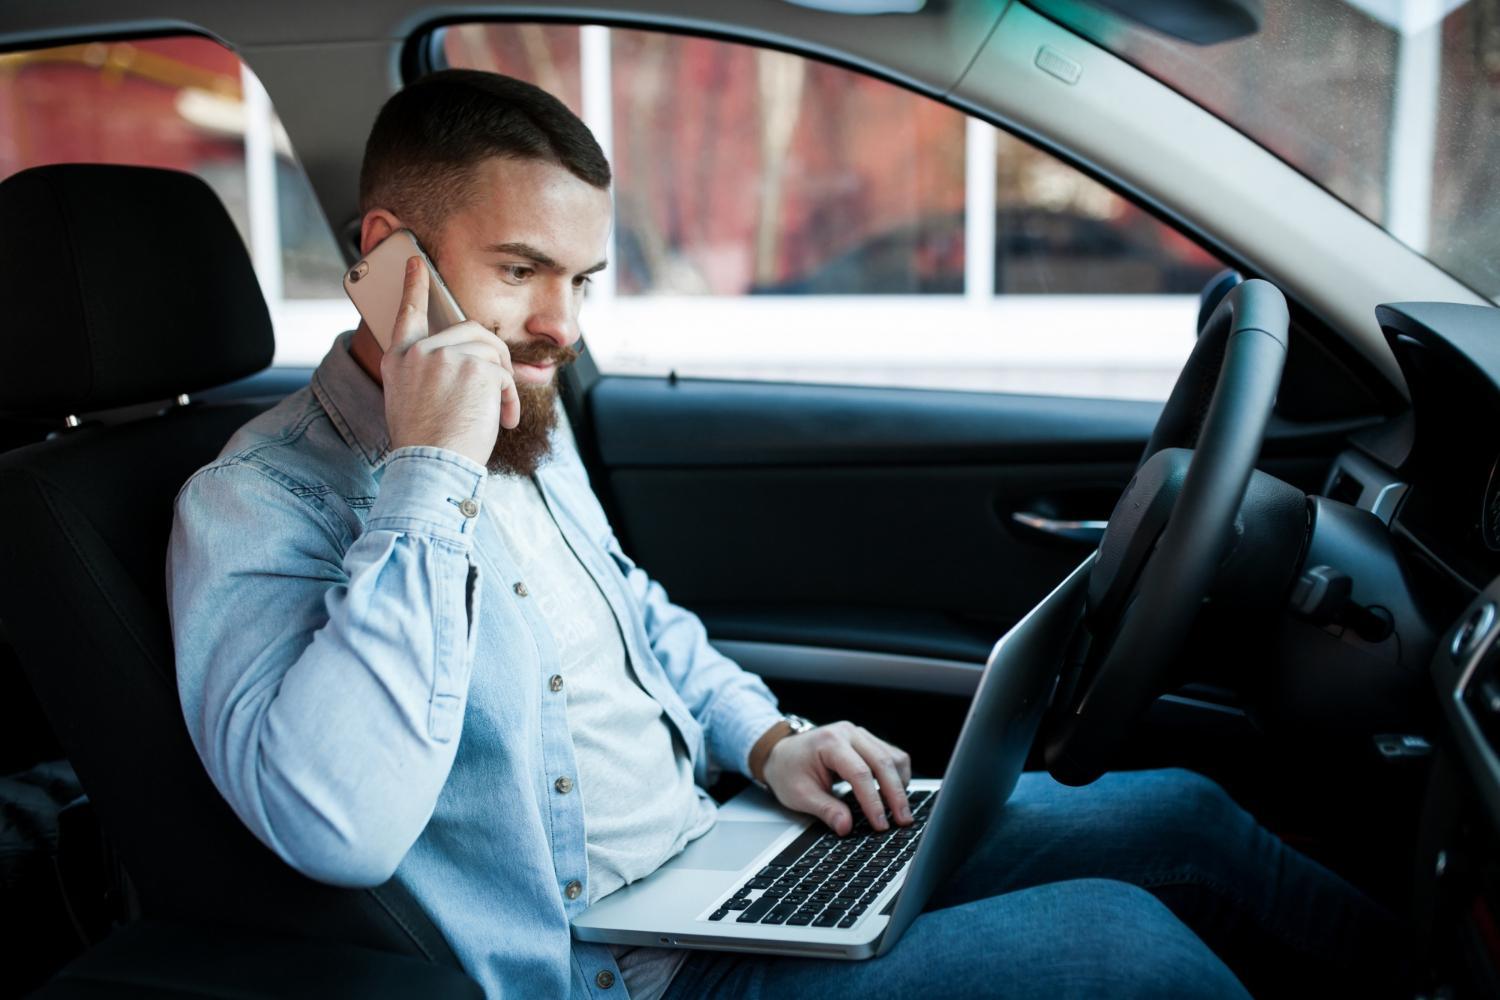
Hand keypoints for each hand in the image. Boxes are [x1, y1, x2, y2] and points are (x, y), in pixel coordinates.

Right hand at [380, 256, 519, 465]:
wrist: (432, 468)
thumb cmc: (428, 445)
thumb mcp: (413, 401)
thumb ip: (429, 373)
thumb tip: (465, 359)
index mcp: (399, 360)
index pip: (406, 314)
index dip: (414, 287)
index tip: (416, 264)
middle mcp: (418, 352)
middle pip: (470, 331)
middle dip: (493, 356)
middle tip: (499, 387)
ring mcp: (446, 356)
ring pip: (492, 351)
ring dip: (503, 383)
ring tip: (498, 413)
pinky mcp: (474, 366)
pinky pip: (505, 373)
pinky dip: (510, 398)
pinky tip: (504, 420)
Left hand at [761, 721, 912, 835]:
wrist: (781, 752)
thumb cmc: (788, 770)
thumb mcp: (799, 795)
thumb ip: (825, 810)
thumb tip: (845, 826)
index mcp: (829, 743)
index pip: (859, 773)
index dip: (873, 801)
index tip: (880, 823)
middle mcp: (848, 733)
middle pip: (883, 762)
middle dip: (896, 794)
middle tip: (902, 820)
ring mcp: (859, 734)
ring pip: (892, 756)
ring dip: (900, 784)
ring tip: (900, 810)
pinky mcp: (866, 740)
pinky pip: (891, 754)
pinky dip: (897, 774)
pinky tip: (895, 793)